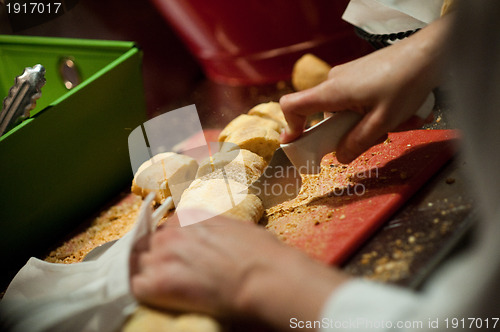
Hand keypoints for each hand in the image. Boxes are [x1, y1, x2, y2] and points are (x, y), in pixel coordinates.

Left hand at [130, 210, 347, 329]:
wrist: (264, 276)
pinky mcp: (158, 282)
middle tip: (175, 276)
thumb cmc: (262, 253)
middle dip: (159, 260)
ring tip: (168, 290)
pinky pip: (137, 287)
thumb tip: (217, 238)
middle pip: (150, 246)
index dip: (171, 246)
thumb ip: (216, 228)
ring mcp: (163, 255)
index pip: (166, 229)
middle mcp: (171, 232)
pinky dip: (145, 294)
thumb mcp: (238, 227)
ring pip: (141, 266)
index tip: (179, 257)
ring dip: (151, 277)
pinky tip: (160, 299)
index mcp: (190, 217)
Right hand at [280, 16, 451, 163]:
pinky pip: (355, 100)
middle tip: (375, 138)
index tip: (298, 143)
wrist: (428, 52)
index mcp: (332, 91)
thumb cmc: (406, 82)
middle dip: (347, 132)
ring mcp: (346, 77)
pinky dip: (371, 111)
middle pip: (325, 116)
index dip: (290, 127)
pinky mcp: (359, 75)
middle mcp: (334, 81)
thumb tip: (340, 157)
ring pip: (344, 110)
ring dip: (365, 123)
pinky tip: (396, 113)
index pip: (292, 106)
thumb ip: (358, 142)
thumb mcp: (383, 121)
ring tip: (395, 123)